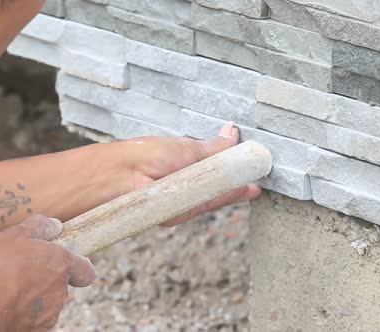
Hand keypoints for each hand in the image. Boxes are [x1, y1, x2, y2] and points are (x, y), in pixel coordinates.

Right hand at [0, 215, 94, 330]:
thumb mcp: (14, 236)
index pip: (86, 271)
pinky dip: (24, 315)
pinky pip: (35, 320)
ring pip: (47, 304)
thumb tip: (55, 226)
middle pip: (61, 286)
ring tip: (9, 291)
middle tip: (20, 275)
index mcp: (62, 264)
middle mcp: (61, 290)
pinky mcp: (37, 330)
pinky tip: (7, 306)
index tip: (64, 267)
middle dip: (46, 281)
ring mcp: (50, 312)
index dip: (78, 269)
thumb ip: (40, 228)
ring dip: (34, 298)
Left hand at [108, 122, 261, 226]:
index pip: (217, 171)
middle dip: (239, 186)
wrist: (120, 175)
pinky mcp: (181, 213)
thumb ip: (213, 147)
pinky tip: (240, 191)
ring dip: (235, 192)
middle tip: (258, 180)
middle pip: (218, 189)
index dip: (234, 172)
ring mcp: (184, 201)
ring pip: (215, 199)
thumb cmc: (146, 156)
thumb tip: (233, 132)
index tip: (253, 170)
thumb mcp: (187, 147)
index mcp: (188, 166)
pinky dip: (223, 199)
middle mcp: (186, 185)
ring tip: (253, 186)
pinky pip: (206, 206)